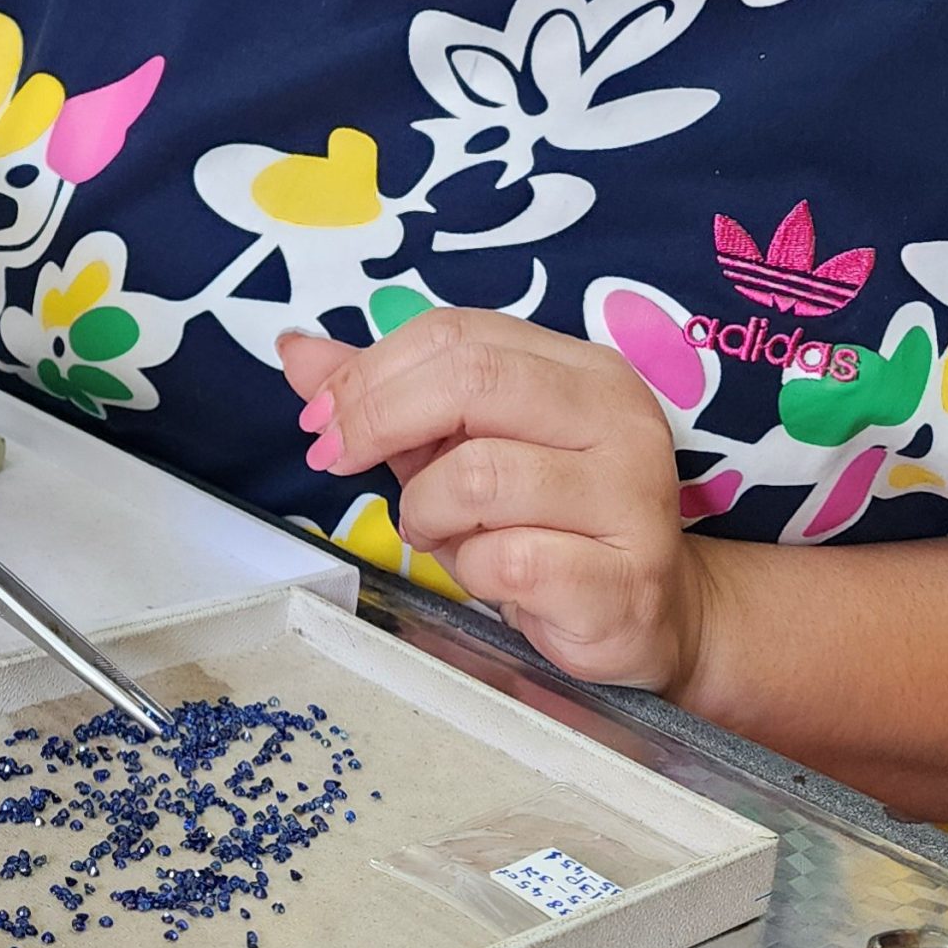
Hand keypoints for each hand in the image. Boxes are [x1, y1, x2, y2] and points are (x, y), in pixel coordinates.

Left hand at [279, 311, 714, 694]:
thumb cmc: (547, 522)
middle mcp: (618, 418)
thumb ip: (388, 398)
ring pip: (480, 475)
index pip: (458, 332)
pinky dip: (473, 570)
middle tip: (337, 459)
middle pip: (472, 380)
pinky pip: (510, 560)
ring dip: (427, 511)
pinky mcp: (626, 578)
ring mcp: (632, 497)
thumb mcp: (462, 446)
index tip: (321, 418)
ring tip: (438, 533)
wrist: (652, 615)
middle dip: (379, 419)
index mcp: (581, 368)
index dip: (371, 369)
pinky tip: (490, 577)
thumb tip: (295, 353)